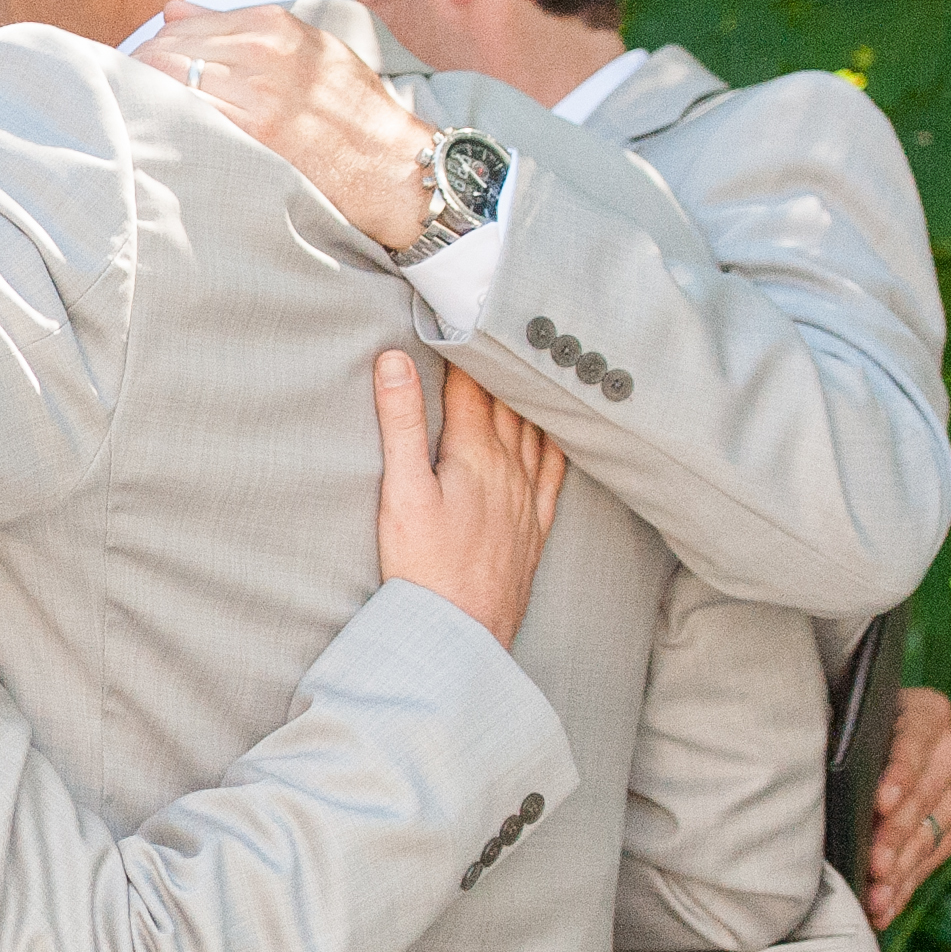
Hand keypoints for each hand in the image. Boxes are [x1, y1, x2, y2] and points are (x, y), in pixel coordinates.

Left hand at [144, 12, 438, 250]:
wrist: (394, 166)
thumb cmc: (351, 112)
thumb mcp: (306, 51)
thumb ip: (236, 27)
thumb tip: (171, 9)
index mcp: (275, 24)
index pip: (184, 25)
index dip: (154, 51)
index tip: (141, 74)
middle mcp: (264, 49)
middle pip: (169, 48)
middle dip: (141, 72)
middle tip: (128, 101)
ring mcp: (258, 88)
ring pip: (169, 77)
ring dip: (144, 97)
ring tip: (137, 120)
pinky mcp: (255, 129)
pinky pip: (187, 113)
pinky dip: (164, 119)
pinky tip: (157, 136)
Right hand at [371, 354, 562, 648]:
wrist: (460, 634)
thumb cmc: (422, 567)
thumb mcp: (399, 491)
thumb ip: (400, 423)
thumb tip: (395, 361)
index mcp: (474, 455)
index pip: (471, 387)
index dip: (464, 351)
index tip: (459, 317)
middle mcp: (510, 470)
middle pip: (507, 404)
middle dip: (500, 366)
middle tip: (497, 330)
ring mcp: (527, 499)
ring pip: (535, 431)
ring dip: (530, 397)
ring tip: (529, 367)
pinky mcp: (534, 527)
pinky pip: (554, 472)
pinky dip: (555, 443)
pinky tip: (555, 434)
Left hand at [861, 684, 950, 924]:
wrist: (853, 745)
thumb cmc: (838, 728)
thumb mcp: (837, 724)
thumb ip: (838, 741)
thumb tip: (808, 771)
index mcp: (926, 712)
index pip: (915, 739)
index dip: (899, 772)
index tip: (880, 802)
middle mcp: (949, 750)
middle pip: (924, 796)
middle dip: (896, 835)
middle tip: (875, 865)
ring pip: (931, 834)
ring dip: (901, 870)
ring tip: (876, 897)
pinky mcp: (948, 827)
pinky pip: (931, 860)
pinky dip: (904, 886)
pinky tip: (883, 907)